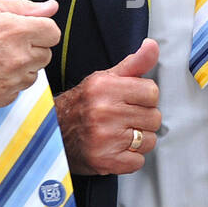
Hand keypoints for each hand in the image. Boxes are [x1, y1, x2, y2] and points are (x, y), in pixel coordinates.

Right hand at [0, 0, 60, 108]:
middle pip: (45, 55)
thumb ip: (24, 8)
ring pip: (32, 75)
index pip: (53, 33)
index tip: (28, 30)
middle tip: (6, 44)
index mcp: (17, 31)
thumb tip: (51, 7)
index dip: (41, 29)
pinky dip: (7, 84)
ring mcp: (9, 81)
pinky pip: (16, 91)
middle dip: (31, 48)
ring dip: (20, 68)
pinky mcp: (0, 98)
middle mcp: (17, 58)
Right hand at [54, 38, 160, 174]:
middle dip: (142, 120)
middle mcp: (104, 111)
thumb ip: (134, 64)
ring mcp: (104, 138)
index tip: (130, 101)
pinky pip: (138, 161)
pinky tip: (115, 149)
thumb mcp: (105, 78)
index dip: (144, 98)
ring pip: (148, 140)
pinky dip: (129, 159)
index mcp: (105, 87)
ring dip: (138, 141)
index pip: (152, 92)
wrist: (53, 133)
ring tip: (118, 134)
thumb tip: (152, 45)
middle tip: (122, 119)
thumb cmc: (82, 105)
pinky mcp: (105, 160)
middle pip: (154, 118)